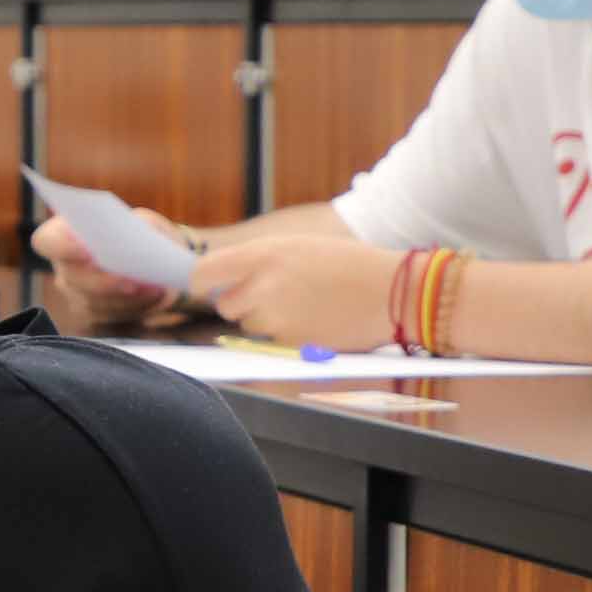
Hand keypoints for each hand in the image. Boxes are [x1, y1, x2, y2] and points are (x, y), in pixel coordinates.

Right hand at [29, 207, 191, 336]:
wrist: (160, 263)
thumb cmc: (145, 235)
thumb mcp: (146, 221)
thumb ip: (139, 223)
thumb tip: (136, 236)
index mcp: (64, 235)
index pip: (47, 241)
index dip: (62, 247)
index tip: (88, 251)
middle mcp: (66, 267)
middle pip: (72, 278)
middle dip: (102, 280)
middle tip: (129, 279)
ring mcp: (78, 295)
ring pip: (95, 302)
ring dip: (126, 296)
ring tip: (155, 285)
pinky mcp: (98, 316)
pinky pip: (113, 316)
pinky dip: (138, 305)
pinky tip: (157, 293)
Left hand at [189, 234, 406, 349]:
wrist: (390, 291)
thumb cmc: (348, 264)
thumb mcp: (298, 246)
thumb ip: (259, 260)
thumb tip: (224, 277)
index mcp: (264, 254)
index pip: (205, 272)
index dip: (201, 281)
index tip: (204, 285)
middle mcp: (263, 286)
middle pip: (226, 304)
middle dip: (242, 303)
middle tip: (272, 297)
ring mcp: (275, 319)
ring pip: (251, 326)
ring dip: (267, 320)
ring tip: (304, 306)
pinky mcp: (290, 345)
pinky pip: (274, 343)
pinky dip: (288, 336)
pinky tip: (315, 321)